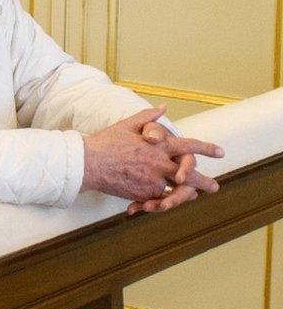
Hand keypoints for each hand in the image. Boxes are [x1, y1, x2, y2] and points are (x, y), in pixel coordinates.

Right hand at [81, 106, 222, 207]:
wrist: (88, 163)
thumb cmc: (106, 142)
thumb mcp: (127, 124)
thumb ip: (148, 117)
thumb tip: (163, 107)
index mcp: (159, 146)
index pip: (189, 146)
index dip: (206, 149)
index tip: (220, 153)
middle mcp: (159, 164)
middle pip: (190, 175)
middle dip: (204, 182)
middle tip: (214, 187)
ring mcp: (152, 181)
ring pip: (177, 191)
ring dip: (187, 195)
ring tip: (193, 196)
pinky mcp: (142, 194)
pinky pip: (158, 200)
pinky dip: (162, 201)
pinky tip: (166, 202)